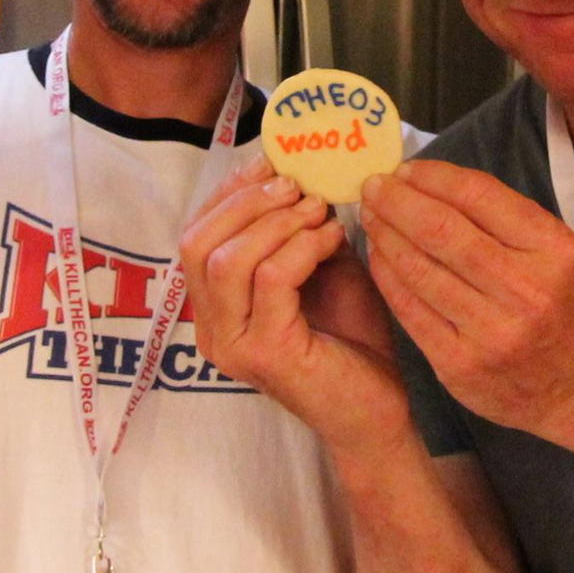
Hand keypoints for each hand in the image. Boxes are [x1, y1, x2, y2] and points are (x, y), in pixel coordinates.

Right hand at [180, 158, 409, 449]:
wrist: (378, 409)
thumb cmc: (350, 339)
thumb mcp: (319, 268)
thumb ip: (299, 230)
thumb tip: (300, 173)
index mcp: (215, 307)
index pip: (194, 235)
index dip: (228, 192)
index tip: (270, 163)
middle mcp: (212, 328)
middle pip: (197, 243)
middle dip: (246, 201)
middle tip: (295, 185)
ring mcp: (233, 344)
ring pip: (227, 259)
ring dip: (275, 222)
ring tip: (317, 211)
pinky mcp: (266, 352)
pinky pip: (270, 279)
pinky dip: (301, 247)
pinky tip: (332, 240)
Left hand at [359, 159, 573, 434]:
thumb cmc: (557, 305)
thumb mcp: (553, 252)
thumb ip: (502, 218)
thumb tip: (429, 181)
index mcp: (552, 250)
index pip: (480, 196)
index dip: (433, 177)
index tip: (406, 168)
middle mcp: (525, 290)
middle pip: (442, 231)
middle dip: (398, 202)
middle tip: (373, 185)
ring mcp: (491, 332)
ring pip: (419, 270)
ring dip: (385, 235)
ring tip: (370, 214)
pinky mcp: (460, 365)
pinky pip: (409, 310)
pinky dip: (386, 276)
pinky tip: (377, 255)